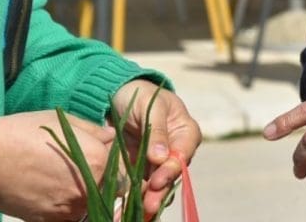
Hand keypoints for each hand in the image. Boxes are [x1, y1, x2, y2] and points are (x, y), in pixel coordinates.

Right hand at [0, 109, 115, 221]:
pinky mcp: (49, 220)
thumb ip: (94, 131)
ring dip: (84, 197)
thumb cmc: (26, 132)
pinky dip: (65, 208)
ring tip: (63, 182)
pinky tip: (51, 193)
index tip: (105, 162)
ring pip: (89, 205)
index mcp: (98, 160)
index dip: (115, 166)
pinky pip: (67, 216)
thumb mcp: (64, 121)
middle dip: (102, 182)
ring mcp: (68, 207)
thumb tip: (111, 137)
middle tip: (82, 172)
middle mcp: (88, 187)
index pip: (123, 170)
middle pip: (108, 190)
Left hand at [111, 79, 201, 217]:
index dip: (171, 170)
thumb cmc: (141, 95)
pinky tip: (125, 211)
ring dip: (148, 200)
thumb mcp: (150, 106)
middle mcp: (175, 151)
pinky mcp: (139, 170)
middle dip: (160, 192)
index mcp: (186, 133)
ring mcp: (157, 163)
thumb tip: (161, 157)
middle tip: (148, 205)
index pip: (183, 155)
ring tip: (138, 214)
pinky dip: (133, 200)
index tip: (157, 180)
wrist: (119, 95)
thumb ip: (157, 130)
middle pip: (171, 176)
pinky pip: (139, 188)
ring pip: (157, 187)